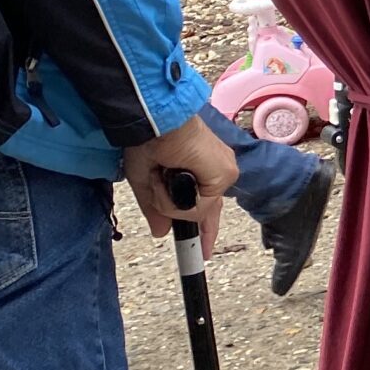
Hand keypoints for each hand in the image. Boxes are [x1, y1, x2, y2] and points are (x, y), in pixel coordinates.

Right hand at [123, 116, 238, 248]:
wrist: (153, 120)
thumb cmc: (148, 139)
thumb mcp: (146, 181)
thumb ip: (156, 208)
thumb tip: (161, 232)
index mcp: (204, 169)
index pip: (208, 206)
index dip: (205, 229)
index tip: (203, 250)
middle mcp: (219, 171)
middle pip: (202, 211)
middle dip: (175, 209)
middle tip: (176, 209)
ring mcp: (224, 172)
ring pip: (196, 211)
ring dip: (170, 200)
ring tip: (160, 172)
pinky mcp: (224, 174)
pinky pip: (198, 207)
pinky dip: (175, 197)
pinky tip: (169, 175)